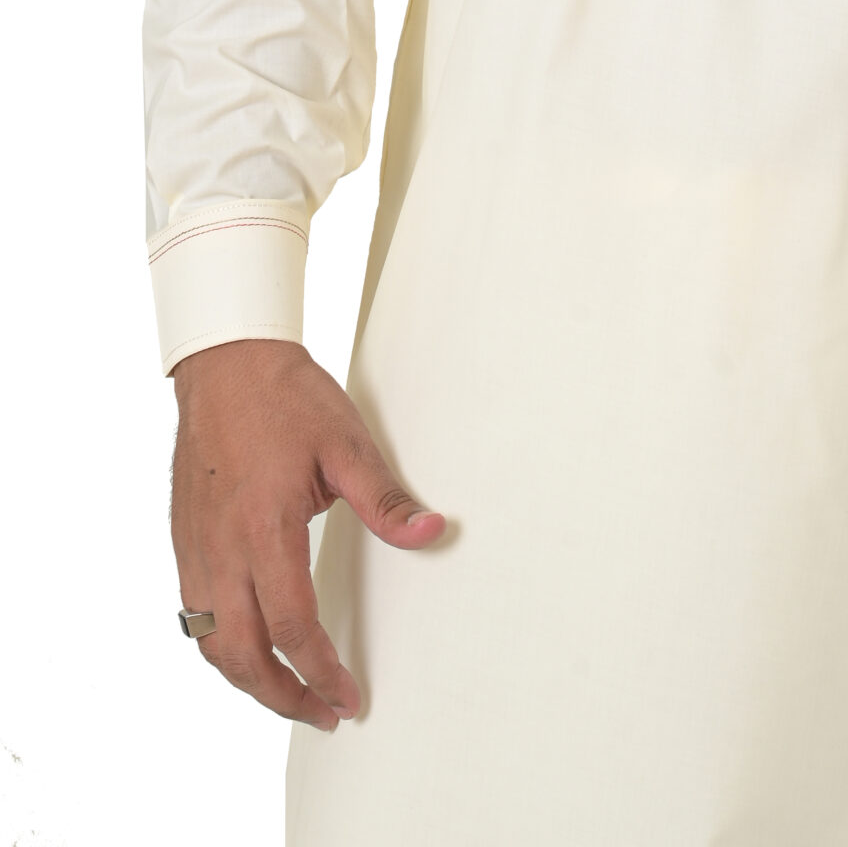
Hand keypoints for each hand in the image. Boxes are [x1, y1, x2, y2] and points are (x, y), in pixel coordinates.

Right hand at [170, 338, 444, 731]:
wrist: (225, 363)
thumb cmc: (285, 397)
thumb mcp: (347, 443)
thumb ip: (385, 499)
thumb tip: (432, 532)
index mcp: (264, 529)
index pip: (292, 627)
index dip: (321, 672)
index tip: (346, 698)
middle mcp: (222, 549)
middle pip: (243, 655)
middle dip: (282, 698)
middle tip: (321, 715)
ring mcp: (196, 548)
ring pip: (211, 644)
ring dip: (248, 681)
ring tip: (288, 695)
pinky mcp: (183, 541)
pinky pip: (194, 615)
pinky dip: (221, 648)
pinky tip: (248, 649)